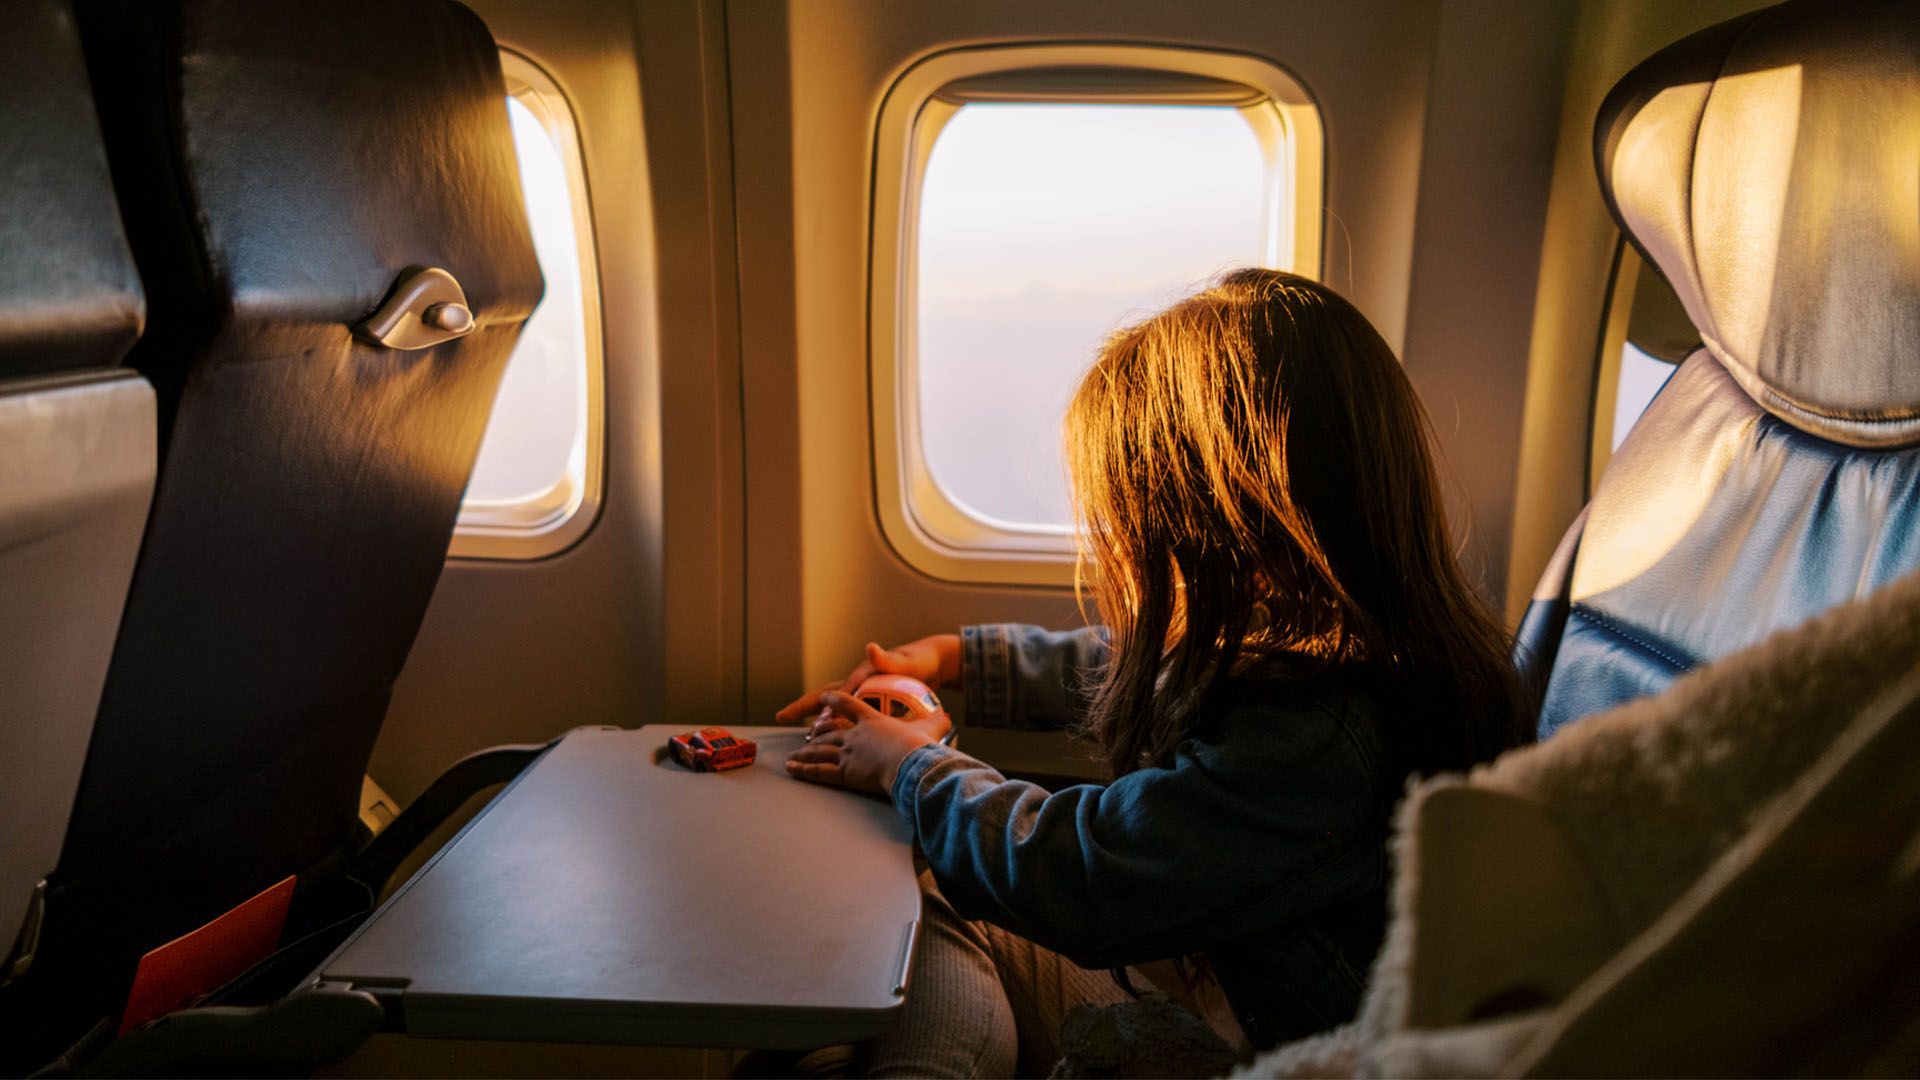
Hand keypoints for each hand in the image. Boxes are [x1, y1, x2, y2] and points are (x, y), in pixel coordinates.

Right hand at [773, 633, 961, 724]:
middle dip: (802, 707)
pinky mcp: (870, 703)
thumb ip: (888, 659)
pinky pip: (849, 717)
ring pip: (833, 709)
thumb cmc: (919, 662)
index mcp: (862, 676)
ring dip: (817, 721)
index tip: (809, 720)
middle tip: (780, 716)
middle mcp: (858, 684)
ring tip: (803, 740)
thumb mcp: (905, 662)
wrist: (933, 664)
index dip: (822, 705)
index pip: (837, 691)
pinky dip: (838, 727)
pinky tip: (832, 742)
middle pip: (825, 696)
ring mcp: (863, 694)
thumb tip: (871, 648)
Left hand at [785, 691, 950, 794]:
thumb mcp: (930, 727)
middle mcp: (855, 734)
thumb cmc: (921, 745)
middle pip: (829, 731)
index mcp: (872, 720)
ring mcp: (847, 753)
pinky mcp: (844, 772)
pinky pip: (819, 770)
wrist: (910, 762)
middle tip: (806, 735)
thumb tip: (948, 718)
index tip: (825, 697)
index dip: (836, 699)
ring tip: (792, 757)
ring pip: (819, 751)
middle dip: (815, 733)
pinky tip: (792, 770)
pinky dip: (804, 770)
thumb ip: (936, 721)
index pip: (849, 703)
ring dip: (804, 753)